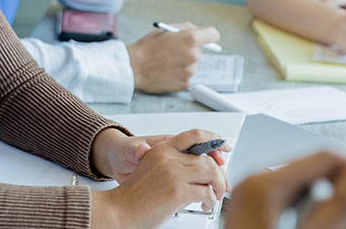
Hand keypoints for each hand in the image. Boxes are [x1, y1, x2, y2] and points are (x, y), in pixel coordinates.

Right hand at [91, 129, 230, 228]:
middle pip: (207, 158)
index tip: (224, 147)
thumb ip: (175, 163)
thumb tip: (203, 168)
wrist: (120, 208)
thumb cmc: (136, 194)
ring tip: (212, 196)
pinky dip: (210, 201)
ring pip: (211, 172)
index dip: (213, 139)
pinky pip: (207, 192)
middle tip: (221, 186)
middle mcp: (168, 157)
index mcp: (162, 149)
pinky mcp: (178, 190)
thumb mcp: (154, 168)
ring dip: (218, 186)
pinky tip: (203, 205)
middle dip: (220, 174)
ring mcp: (173, 173)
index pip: (194, 136)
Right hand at [127, 22, 219, 93]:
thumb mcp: (164, 29)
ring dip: (184, 62)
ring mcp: (190, 71)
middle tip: (174, 50)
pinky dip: (179, 73)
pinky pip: (187, 75)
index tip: (204, 38)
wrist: (133, 67)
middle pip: (201, 50)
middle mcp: (194, 55)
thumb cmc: (146, 47)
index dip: (207, 35)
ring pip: (194, 64)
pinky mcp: (185, 83)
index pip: (213, 34)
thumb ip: (185, 27)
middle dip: (190, 49)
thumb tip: (198, 31)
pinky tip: (166, 71)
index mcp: (190, 39)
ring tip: (166, 62)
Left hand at [224, 152, 345, 228]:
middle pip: (316, 174)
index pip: (324, 158)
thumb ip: (339, 206)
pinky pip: (295, 205)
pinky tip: (327, 228)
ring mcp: (253, 198)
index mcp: (262, 184)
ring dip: (335, 209)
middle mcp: (253, 185)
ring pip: (308, 192)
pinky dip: (317, 217)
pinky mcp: (256, 213)